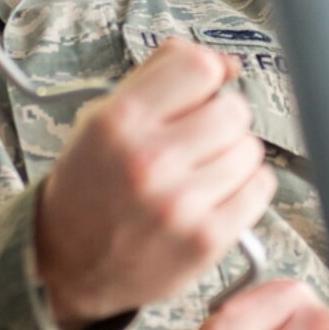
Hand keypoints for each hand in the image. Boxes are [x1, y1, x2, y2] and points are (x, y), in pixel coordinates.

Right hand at [34, 39, 273, 329]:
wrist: (68, 265)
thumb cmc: (89, 188)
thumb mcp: (102, 119)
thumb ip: (160, 78)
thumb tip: (227, 64)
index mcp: (118, 122)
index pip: (200, 68)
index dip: (205, 79)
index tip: (198, 96)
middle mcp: (149, 160)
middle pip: (233, 109)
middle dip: (220, 121)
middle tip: (196, 143)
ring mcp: (180, 203)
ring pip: (251, 149)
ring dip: (233, 157)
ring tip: (200, 174)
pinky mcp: (206, 239)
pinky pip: (260, 189)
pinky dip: (245, 189)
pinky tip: (214, 196)